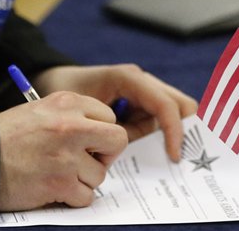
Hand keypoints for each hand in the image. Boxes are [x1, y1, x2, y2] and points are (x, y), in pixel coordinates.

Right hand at [0, 91, 127, 210]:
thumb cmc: (10, 135)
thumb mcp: (43, 109)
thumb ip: (75, 116)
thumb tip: (103, 132)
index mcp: (68, 102)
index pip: (109, 117)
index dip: (102, 131)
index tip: (91, 140)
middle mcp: (71, 126)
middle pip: (118, 140)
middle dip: (108, 154)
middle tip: (91, 159)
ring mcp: (67, 156)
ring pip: (100, 174)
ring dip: (85, 179)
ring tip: (61, 173)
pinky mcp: (59, 183)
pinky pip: (86, 195)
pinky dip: (74, 197)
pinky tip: (56, 188)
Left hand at [33, 64, 197, 161]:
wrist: (51, 81)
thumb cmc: (63, 93)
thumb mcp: (84, 115)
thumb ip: (113, 133)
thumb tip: (142, 156)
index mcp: (129, 78)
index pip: (165, 104)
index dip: (174, 130)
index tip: (174, 157)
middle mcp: (142, 81)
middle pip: (181, 104)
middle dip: (186, 130)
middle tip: (184, 159)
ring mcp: (144, 91)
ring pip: (176, 112)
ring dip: (176, 134)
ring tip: (173, 160)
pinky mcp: (141, 103)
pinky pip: (160, 119)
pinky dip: (163, 136)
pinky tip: (160, 153)